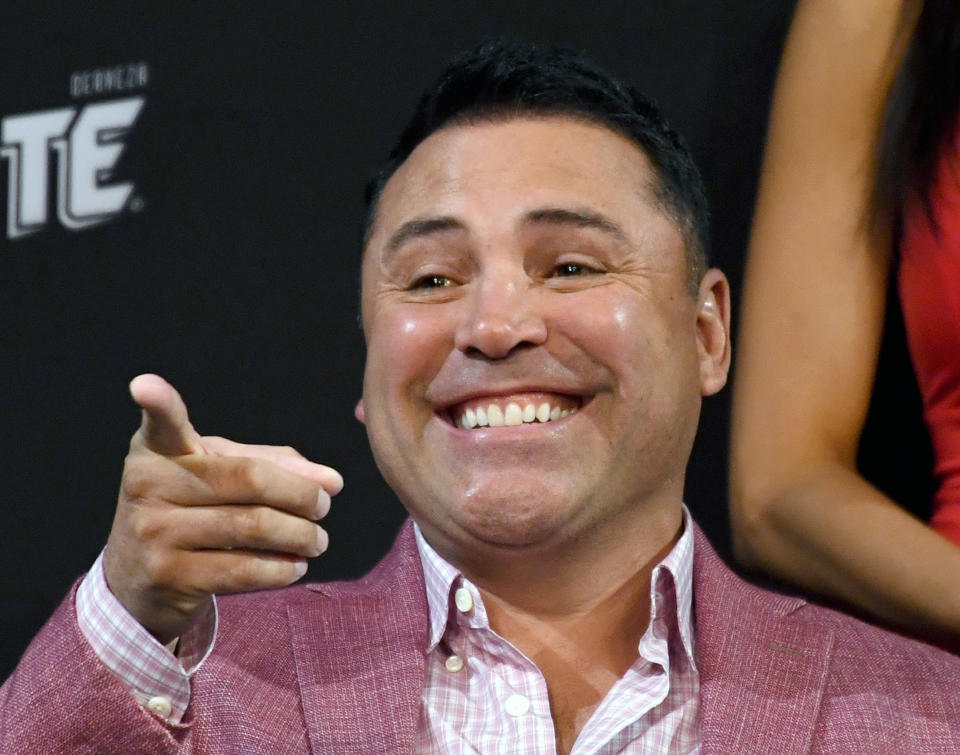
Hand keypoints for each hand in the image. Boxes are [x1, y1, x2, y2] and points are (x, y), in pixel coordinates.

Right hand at [102, 374, 342, 642]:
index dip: (158, 403)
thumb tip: (332, 482)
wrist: (139, 579)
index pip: (162, 424)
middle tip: (323, 505)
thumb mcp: (222, 474)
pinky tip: (295, 565)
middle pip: (249, 479)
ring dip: (301, 535)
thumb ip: (276, 466)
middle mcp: (148, 486)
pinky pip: (244, 569)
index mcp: (157, 449)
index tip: (145, 386)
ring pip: (252, 526)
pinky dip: (282, 567)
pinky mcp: (169, 577)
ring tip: (318, 540)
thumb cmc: (193, 509)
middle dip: (301, 494)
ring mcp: (154, 532)